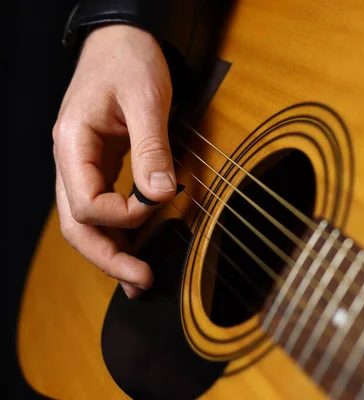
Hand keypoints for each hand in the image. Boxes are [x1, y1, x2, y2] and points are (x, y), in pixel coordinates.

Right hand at [53, 25, 175, 298]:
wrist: (123, 42)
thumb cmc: (129, 61)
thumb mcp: (146, 98)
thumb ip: (152, 147)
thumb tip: (162, 194)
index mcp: (72, 143)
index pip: (85, 202)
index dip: (122, 216)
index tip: (158, 205)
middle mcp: (71, 160)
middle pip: (77, 224)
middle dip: (108, 257)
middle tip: (142, 282)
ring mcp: (83, 166)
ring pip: (86, 222)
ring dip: (111, 253)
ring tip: (139, 281)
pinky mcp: (101, 166)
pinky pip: (103, 208)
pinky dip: (119, 233)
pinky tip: (136, 252)